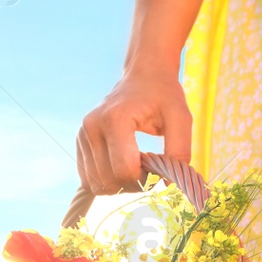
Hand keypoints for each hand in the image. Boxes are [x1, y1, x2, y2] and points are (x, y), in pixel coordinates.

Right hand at [76, 66, 192, 194]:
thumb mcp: (181, 119)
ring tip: (137, 168)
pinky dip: (108, 182)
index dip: (146, 181)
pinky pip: (88, 180)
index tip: (160, 170)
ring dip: (120, 186)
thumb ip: (179, 152)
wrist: (143, 75)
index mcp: (115, 119)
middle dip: (134, 185)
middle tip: (150, 171)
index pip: (125, 170)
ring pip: (96, 185)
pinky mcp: (80, 143)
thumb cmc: (164, 96)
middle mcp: (92, 127)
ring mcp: (82, 135)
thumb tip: (166, 184)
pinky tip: (123, 167)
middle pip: (110, 181)